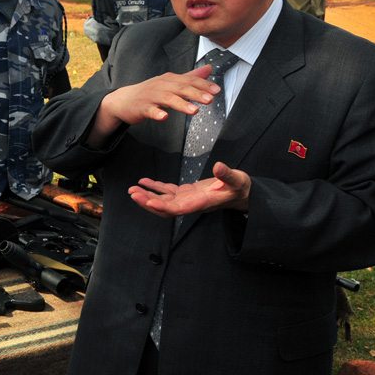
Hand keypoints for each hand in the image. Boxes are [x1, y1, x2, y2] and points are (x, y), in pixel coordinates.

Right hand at [100, 65, 219, 127]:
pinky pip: (150, 110)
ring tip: (194, 111)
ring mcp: (150, 96)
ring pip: (167, 99)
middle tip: (209, 100)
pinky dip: (157, 113)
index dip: (203, 85)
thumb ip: (190, 77)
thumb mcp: (170, 83)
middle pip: (180, 88)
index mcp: (169, 79)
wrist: (123, 100)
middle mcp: (161, 85)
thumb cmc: (150, 92)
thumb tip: (209, 68)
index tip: (216, 91)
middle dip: (195, 93)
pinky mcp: (141, 107)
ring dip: (181, 104)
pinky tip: (164, 117)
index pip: (189, 80)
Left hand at [127, 161, 250, 217]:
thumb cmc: (240, 187)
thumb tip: (218, 166)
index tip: (149, 202)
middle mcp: (191, 204)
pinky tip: (144, 182)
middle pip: (165, 207)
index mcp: (201, 203)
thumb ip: (227, 175)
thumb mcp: (237, 179)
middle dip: (148, 201)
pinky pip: (167, 192)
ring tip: (132, 189)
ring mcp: (187, 199)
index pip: (178, 209)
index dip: (163, 207)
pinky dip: (155, 187)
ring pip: (163, 200)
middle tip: (133, 193)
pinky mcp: (187, 193)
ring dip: (147, 196)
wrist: (241, 193)